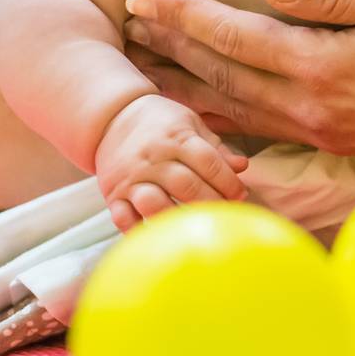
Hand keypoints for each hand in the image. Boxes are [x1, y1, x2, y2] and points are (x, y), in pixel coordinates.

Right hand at [95, 94, 250, 231]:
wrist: (112, 117)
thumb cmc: (161, 123)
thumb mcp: (191, 124)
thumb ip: (216, 148)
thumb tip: (242, 166)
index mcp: (177, 138)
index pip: (208, 163)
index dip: (228, 182)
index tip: (240, 195)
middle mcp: (154, 158)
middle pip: (185, 185)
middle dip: (210, 202)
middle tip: (224, 214)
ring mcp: (131, 177)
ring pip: (153, 202)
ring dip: (175, 218)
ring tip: (192, 227)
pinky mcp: (113, 193)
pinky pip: (122, 217)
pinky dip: (137, 230)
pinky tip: (155, 239)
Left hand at [122, 0, 354, 163]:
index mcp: (324, 66)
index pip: (234, 38)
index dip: (183, 16)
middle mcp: (311, 107)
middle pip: (220, 77)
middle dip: (168, 50)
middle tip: (124, 28)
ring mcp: (321, 131)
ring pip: (234, 108)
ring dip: (185, 85)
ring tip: (144, 67)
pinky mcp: (335, 142)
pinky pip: (259, 128)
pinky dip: (220, 114)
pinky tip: (204, 108)